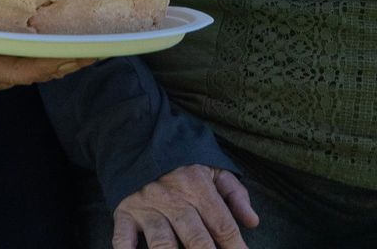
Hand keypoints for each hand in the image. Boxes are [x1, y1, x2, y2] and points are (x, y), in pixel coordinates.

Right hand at [0, 22, 94, 89]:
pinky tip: (75, 46)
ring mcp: (5, 71)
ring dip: (69, 61)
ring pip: (43, 70)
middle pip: (41, 73)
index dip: (47, 65)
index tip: (70, 55)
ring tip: (96, 49)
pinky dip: (58, 56)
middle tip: (98, 50)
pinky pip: (38, 63)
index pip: (22, 71)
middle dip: (69, 63)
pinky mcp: (7, 64)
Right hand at [113, 164, 258, 248]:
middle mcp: (174, 199)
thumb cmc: (181, 162)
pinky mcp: (125, 213)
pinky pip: (123, 237)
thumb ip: (234, 194)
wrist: (139, 138)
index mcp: (198, 187)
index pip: (222, 224)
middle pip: (196, 238)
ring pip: (163, 243)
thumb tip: (253, 222)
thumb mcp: (212, 169)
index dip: (235, 246)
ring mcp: (147, 208)